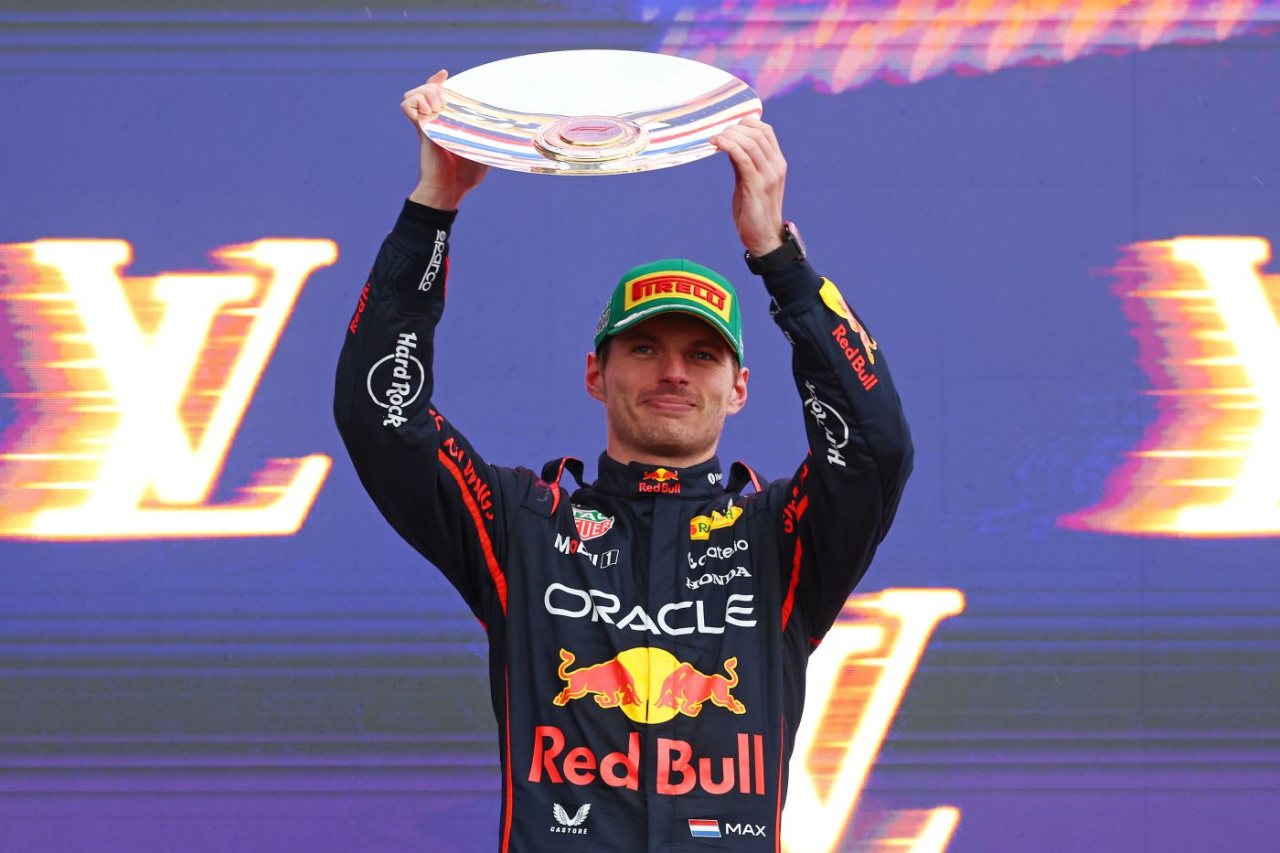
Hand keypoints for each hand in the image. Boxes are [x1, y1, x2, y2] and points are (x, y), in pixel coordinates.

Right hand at [401, 70, 487, 210]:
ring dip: (427, 93)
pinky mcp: (420, 129)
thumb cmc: (465, 177)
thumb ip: (488, 139)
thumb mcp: (482, 151)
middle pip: (423, 89)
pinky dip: (417, 102)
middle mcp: (433, 121)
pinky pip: (407, 104)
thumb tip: (507, 133)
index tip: (445, 74)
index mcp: (446, 124)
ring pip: (413, 94)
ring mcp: (425, 124)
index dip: (437, 82)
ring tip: (439, 107)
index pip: (436, 96)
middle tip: (445, 101)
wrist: (450, 190)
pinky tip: (431, 112)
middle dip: (433, 87)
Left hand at [710, 115, 785, 256]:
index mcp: (777, 163)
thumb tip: (730, 144)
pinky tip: (718, 145)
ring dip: (729, 136)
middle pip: (758, 133)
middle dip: (734, 128)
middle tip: (717, 134)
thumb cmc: (754, 211)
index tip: (728, 128)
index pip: (766, 131)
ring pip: (750, 143)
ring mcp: (769, 176)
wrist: (763, 238)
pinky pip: (743, 158)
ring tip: (714, 139)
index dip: (747, 123)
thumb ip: (743, 163)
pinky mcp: (757, 186)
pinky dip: (729, 147)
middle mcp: (776, 166)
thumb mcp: (749, 181)